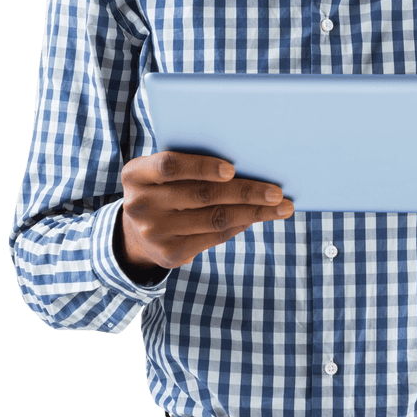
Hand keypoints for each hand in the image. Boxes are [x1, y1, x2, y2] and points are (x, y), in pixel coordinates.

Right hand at [119, 151, 293, 271]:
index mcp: (135, 174)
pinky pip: (214, 236)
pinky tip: (258, 217)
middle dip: (245, 192)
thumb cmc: (163, 188)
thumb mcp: (161, 172)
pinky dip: (241, 225)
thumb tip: (247, 162)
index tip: (232, 169)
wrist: (135, 232)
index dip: (201, 167)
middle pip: (201, 195)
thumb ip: (188, 164)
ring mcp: (154, 232)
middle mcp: (140, 204)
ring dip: (254, 212)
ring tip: (280, 207)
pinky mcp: (170, 254)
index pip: (170, 166)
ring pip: (214, 218)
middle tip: (276, 192)